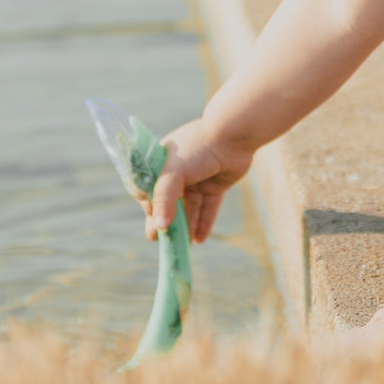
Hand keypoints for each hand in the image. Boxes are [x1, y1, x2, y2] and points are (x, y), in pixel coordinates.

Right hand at [140, 117, 253, 242]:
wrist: (232, 135)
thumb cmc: (198, 148)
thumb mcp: (174, 172)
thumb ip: (164, 199)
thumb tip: (158, 227)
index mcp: (163, 163)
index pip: (151, 191)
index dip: (151, 209)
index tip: (153, 225)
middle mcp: (180, 172)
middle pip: (171, 203)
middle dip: (167, 223)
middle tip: (163, 243)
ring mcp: (199, 179)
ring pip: (190, 208)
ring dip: (186, 227)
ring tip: (182, 248)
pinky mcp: (216, 185)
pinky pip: (208, 208)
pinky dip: (204, 223)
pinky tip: (199, 240)